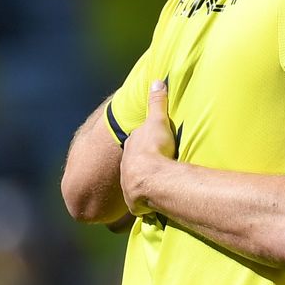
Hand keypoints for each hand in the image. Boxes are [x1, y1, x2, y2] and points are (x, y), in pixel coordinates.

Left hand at [118, 79, 176, 214]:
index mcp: (132, 147)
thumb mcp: (157, 122)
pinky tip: (153, 204)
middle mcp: (127, 166)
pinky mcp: (134, 202)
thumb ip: (157, 102)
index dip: (143, 144)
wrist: (148, 179)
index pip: (136, 143)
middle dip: (139, 167)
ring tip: (154, 188)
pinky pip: (139, 202)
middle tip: (153, 169)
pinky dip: (144, 203)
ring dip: (141, 186)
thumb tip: (157, 80)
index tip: (151, 145)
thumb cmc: (154, 149)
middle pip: (132, 164)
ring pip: (133, 184)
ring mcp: (128, 184)